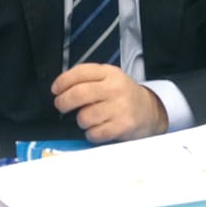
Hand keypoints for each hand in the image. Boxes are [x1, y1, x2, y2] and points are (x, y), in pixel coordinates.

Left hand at [51, 63, 168, 142]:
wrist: (150, 110)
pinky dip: (91, 133)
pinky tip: (97, 128)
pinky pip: (94, 133)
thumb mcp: (110, 78)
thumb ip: (88, 79)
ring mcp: (119, 107)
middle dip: (63, 102)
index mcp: (110, 73)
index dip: (63, 81)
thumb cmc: (123, 94)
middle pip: (78, 94)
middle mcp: (114, 88)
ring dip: (81, 120)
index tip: (55, 89)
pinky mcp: (122, 126)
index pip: (80, 72)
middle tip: (61, 105)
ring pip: (84, 116)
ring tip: (87, 118)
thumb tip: (60, 88)